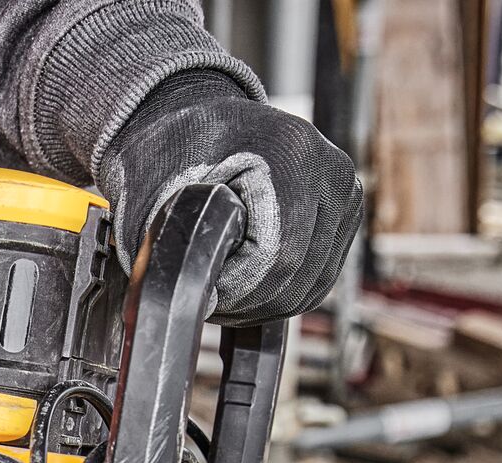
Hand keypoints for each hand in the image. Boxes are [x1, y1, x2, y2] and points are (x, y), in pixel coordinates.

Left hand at [97, 72, 362, 325]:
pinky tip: (248, 278)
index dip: (234, 290)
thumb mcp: (154, 193)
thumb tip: (203, 303)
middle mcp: (330, 171)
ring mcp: (345, 192)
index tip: (201, 288)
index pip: (276, 256)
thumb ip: (173, 247)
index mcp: (290, 155)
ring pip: (310, 286)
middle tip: (208, 291)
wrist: (197, 119)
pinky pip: (319, 279)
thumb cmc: (171, 153)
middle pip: (297, 276)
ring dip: (262, 301)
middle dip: (245, 301)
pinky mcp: (346, 211)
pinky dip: (281, 292)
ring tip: (223, 282)